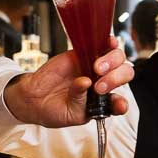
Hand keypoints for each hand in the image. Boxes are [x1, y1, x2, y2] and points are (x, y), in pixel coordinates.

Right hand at [3, 36, 133, 127]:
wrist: (35, 98)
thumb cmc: (54, 110)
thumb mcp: (69, 114)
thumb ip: (80, 101)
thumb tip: (85, 82)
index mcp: (102, 103)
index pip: (119, 102)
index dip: (121, 102)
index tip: (118, 104)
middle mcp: (102, 83)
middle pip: (123, 75)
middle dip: (115, 79)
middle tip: (99, 86)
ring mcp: (94, 68)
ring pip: (116, 59)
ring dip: (112, 62)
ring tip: (97, 68)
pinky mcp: (83, 55)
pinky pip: (100, 45)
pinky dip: (108, 42)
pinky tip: (108, 43)